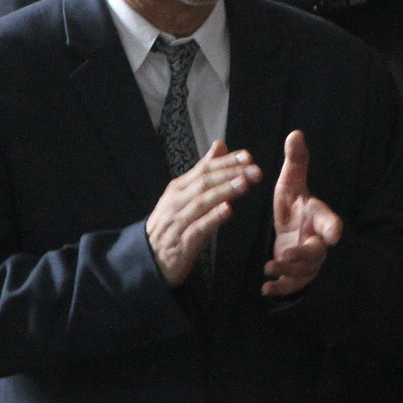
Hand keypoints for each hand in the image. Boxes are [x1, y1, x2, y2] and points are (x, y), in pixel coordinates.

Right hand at [147, 142, 260, 286]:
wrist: (148, 257)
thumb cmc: (172, 223)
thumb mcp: (185, 193)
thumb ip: (204, 170)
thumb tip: (219, 145)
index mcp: (179, 187)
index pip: (204, 169)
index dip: (226, 161)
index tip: (247, 156)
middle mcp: (177, 200)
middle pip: (205, 182)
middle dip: (231, 174)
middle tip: (255, 171)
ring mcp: (178, 221)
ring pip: (202, 202)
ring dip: (223, 192)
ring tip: (243, 184)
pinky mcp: (181, 242)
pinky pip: (198, 228)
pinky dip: (212, 218)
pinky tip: (227, 211)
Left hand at [263, 130, 345, 296]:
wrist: (293, 231)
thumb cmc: (294, 206)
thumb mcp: (291, 183)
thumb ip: (295, 162)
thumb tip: (295, 134)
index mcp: (318, 218)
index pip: (330, 222)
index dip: (332, 227)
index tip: (333, 235)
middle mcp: (317, 241)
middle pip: (316, 253)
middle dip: (301, 256)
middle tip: (284, 255)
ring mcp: (309, 261)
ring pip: (305, 272)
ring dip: (288, 273)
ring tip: (269, 268)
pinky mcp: (298, 275)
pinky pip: (294, 286)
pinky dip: (281, 289)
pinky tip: (266, 289)